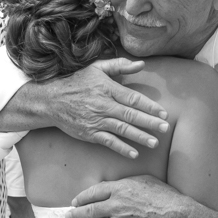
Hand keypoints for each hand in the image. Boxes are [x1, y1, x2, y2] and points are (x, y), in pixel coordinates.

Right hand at [45, 59, 168, 158]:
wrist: (51, 100)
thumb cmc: (77, 82)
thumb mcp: (97, 68)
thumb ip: (119, 66)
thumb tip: (141, 64)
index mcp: (107, 88)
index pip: (132, 98)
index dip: (150, 106)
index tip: (164, 113)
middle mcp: (103, 105)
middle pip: (130, 115)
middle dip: (149, 122)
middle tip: (165, 128)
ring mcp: (96, 120)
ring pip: (121, 129)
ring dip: (139, 136)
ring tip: (154, 142)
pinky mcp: (89, 133)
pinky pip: (108, 141)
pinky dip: (121, 148)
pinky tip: (134, 153)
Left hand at [66, 175, 191, 217]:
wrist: (177, 216)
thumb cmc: (164, 195)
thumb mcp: (144, 180)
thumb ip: (126, 183)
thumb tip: (116, 186)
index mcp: (119, 189)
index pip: (93, 192)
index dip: (81, 197)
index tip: (75, 201)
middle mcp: (116, 205)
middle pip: (89, 211)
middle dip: (76, 215)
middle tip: (69, 217)